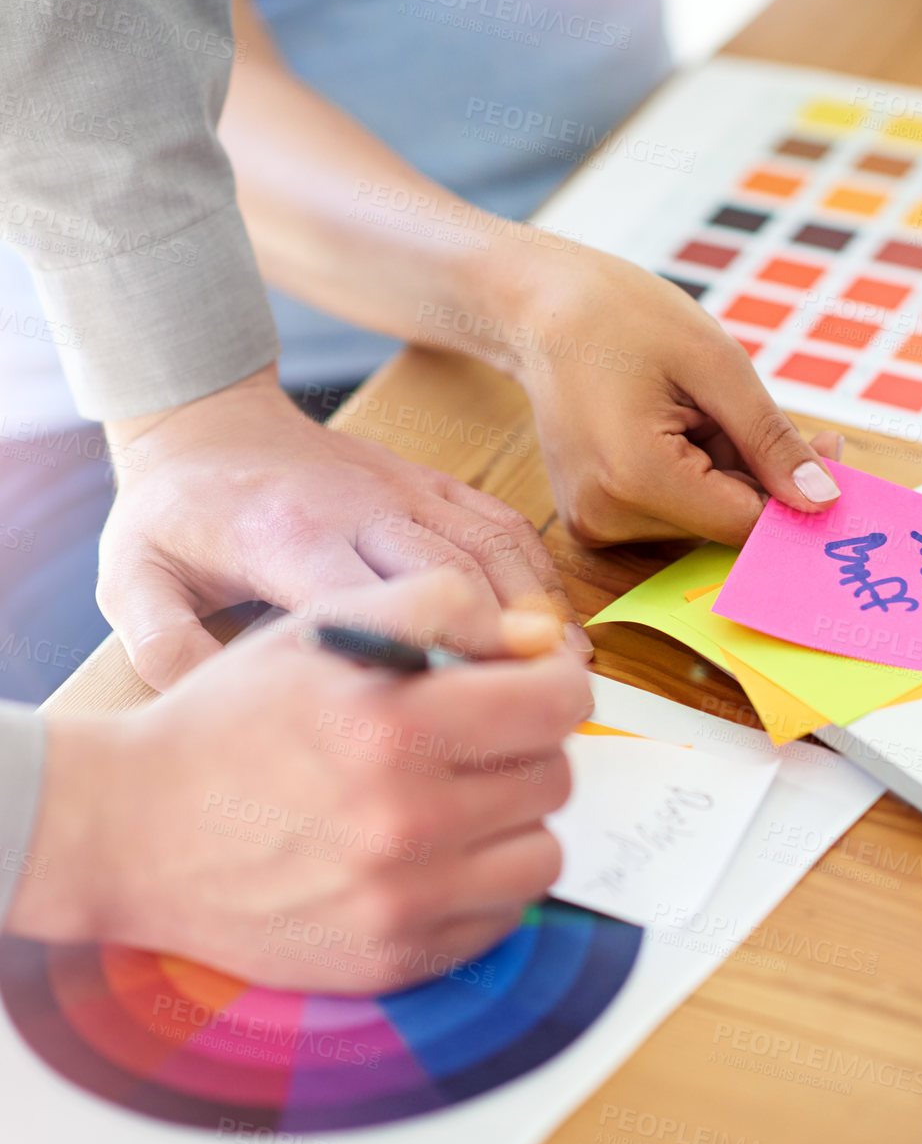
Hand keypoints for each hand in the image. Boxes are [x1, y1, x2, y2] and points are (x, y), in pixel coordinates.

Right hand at [7, 570, 591, 991]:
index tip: (534, 688)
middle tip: (475, 744)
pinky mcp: (393, 959)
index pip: (558, 704)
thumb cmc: (231, 719)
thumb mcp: (321, 625)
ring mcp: (401, 901)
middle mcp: (405, 820)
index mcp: (392, 724)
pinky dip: (482, 885)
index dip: (555, 685)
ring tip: (458, 803)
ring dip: (515, 823)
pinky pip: (502, 918)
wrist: (129, 831)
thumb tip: (538, 637)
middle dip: (527, 750)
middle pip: (556, 777)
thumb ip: (440, 605)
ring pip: (543, 854)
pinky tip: (431, 858)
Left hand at [101, 363, 586, 691]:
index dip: (432, 661)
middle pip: (455, 580)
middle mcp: (362, 506)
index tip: (468, 726)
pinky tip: (558, 629)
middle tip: (540, 717)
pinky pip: (503, 525)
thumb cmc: (175, 510)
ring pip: (493, 551)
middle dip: (504, 650)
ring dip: (536, 615)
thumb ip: (163, 643)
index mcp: (290, 535)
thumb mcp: (134, 576)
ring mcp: (406, 489)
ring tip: (566, 680)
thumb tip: (218, 705)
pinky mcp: (432, 483)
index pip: (378, 603)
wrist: (205, 417)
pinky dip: (539, 577)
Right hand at [508, 244, 843, 546]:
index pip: (745, 524)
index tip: (831, 446)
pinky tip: (674, 428)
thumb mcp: (716, 365)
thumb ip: (771, 441)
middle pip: (723, 525)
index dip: (795, 493)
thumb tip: (823, 501)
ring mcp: (594, 525)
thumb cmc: (624, 317)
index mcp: (635, 479)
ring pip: (701, 522)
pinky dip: (693, 478)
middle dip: (758, 476)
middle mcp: (606, 519)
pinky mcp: (593, 521)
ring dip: (723, 473)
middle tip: (751, 407)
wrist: (540, 309)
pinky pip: (672, 514)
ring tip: (693, 409)